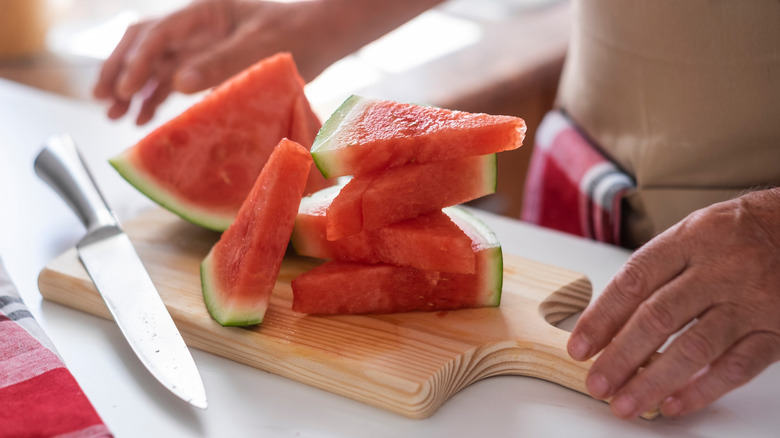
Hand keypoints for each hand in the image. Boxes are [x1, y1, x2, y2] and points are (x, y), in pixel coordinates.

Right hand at [93, 0, 444, 124]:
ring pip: (155, 64)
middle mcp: (196, 28)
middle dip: (120, 70)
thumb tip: (179, 82)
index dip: (137, 61)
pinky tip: (143, 117)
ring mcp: (200, 46)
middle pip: (145, 44)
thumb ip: (221, 63)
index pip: (159, 34)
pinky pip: (173, 79)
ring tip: (114, 115)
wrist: (320, 36)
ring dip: (133, 88)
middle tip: (102, 99)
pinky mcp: (209, 64)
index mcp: (205, 14)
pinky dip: (156, 97)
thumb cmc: (295, 35)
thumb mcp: (260, 48)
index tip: (123, 89)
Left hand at [568, 188, 779, 417]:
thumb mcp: (693, 232)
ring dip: (654, 381)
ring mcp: (749, 302)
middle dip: (621, 357)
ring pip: (694, 348)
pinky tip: (672, 404)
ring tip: (626, 403)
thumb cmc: (737, 234)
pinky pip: (736, 366)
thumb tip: (609, 321)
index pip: (634, 282)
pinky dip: (701, 389)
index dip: (602, 318)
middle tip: (597, 384)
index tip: (580, 347)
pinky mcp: (776, 330)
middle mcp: (718, 270)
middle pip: (658, 318)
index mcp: (690, 240)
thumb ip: (656, 271)